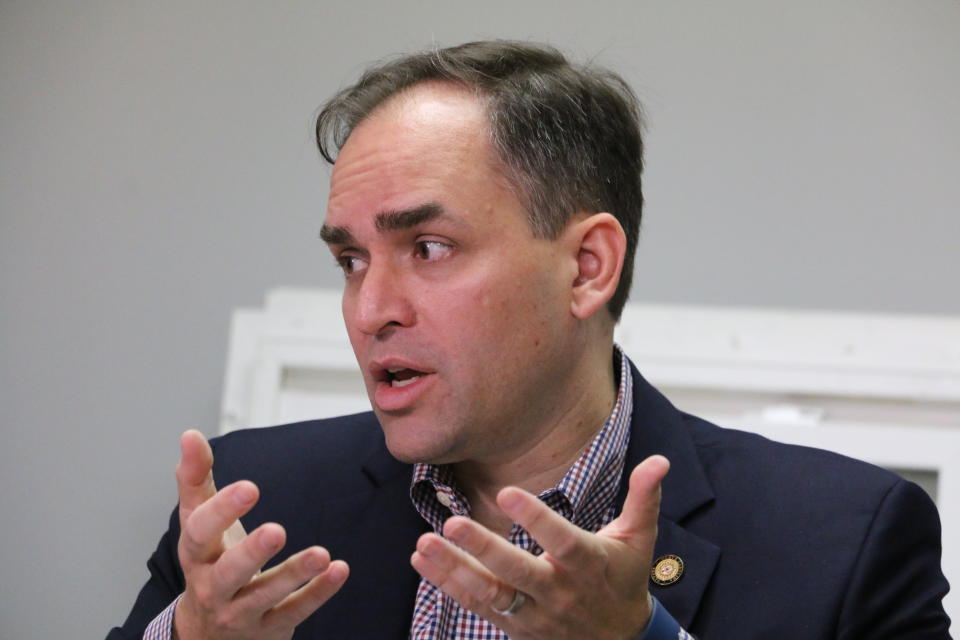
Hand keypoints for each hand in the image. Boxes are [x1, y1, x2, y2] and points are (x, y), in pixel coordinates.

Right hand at [173, 430, 348, 639]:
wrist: (206, 633)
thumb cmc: (209, 561)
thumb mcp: (197, 521)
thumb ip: (195, 478)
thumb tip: (190, 435)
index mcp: (196, 554)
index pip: (201, 533)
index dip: (222, 511)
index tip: (249, 488)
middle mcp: (213, 586)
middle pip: (228, 572)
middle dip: (251, 552)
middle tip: (277, 530)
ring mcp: (241, 611)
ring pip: (265, 595)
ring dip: (294, 574)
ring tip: (321, 554)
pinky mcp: (270, 627)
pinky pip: (295, 611)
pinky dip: (317, 593)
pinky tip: (339, 570)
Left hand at [410, 455, 668, 639]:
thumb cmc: (623, 579)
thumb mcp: (638, 539)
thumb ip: (643, 498)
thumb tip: (659, 460)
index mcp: (587, 564)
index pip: (562, 540)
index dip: (536, 519)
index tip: (507, 492)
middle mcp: (558, 592)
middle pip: (518, 573)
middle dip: (483, 549)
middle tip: (452, 524)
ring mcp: (533, 614)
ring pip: (490, 595)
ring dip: (454, 570)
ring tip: (423, 544)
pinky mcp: (514, 626)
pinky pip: (477, 607)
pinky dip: (448, 584)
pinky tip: (423, 560)